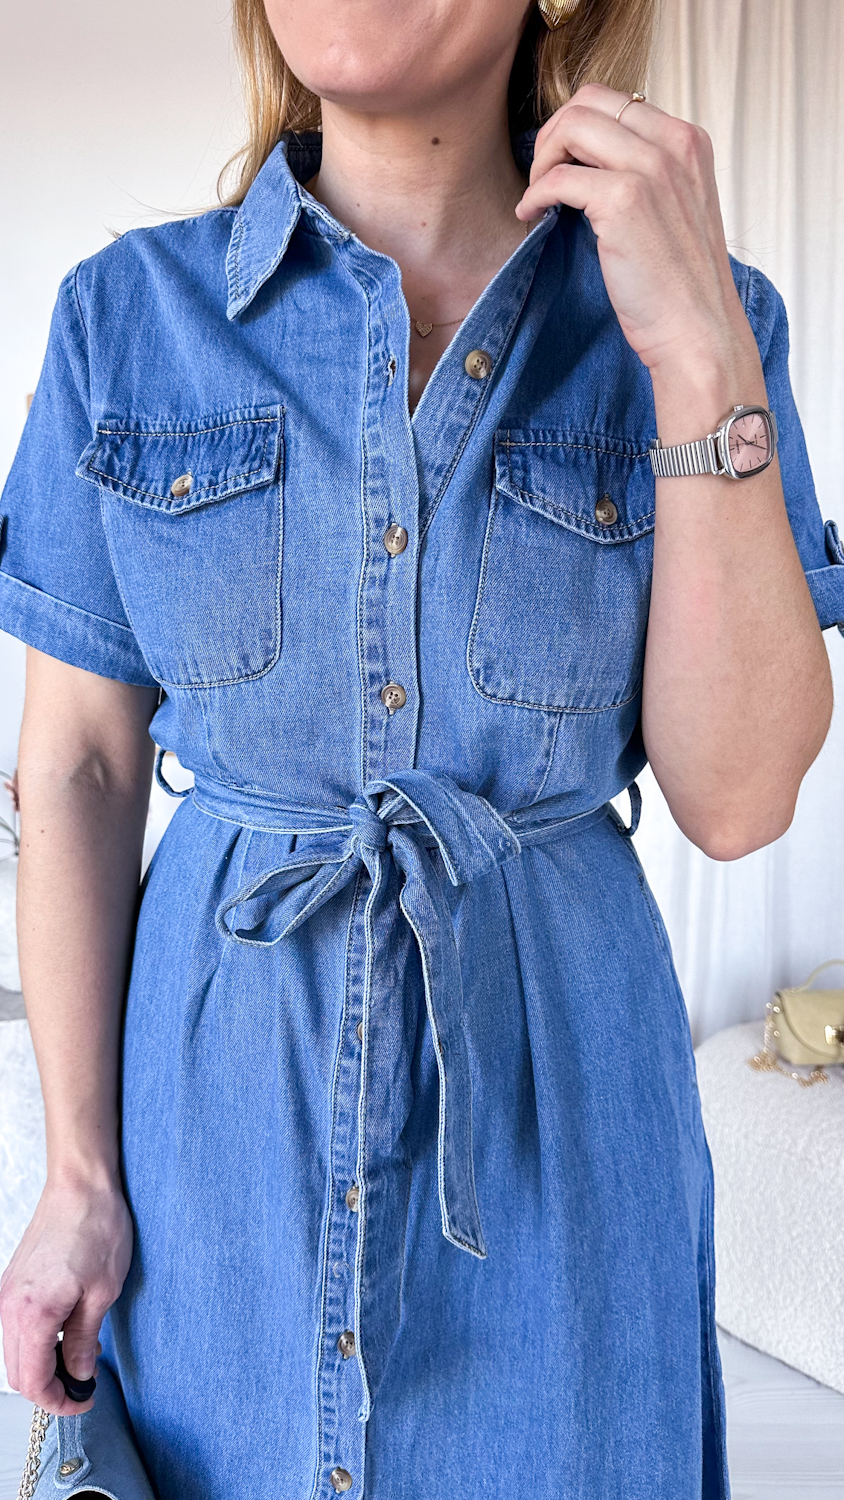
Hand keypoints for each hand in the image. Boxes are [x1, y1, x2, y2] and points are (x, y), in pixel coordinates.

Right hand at [0, 1176, 132, 1413]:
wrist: (80, 1184)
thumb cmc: (97, 1228)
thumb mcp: (103, 1291)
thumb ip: (85, 1339)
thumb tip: (80, 1373)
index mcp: (33, 1313)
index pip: (34, 1381)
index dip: (58, 1402)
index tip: (83, 1402)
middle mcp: (10, 1306)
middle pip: (18, 1372)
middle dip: (49, 1388)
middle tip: (83, 1387)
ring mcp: (7, 1293)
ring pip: (15, 1351)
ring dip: (42, 1364)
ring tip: (80, 1357)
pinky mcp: (12, 1281)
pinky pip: (16, 1327)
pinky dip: (36, 1341)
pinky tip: (66, 1332)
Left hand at [515, 83, 750, 375]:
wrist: (699, 332)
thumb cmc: (681, 286)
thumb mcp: (677, 210)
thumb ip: (648, 175)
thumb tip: (591, 161)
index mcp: (689, 143)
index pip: (617, 101)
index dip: (576, 125)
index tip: (561, 159)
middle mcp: (674, 146)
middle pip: (590, 102)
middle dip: (553, 133)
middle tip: (540, 173)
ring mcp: (651, 169)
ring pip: (573, 127)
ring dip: (541, 158)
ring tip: (537, 195)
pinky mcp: (625, 200)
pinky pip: (559, 178)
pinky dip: (536, 194)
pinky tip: (532, 215)